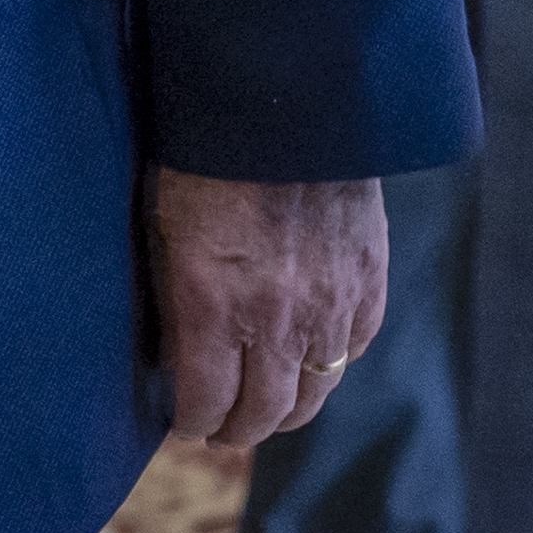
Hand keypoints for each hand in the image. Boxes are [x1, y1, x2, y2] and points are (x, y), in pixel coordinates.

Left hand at [150, 167, 387, 445]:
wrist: (287, 101)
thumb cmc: (207, 154)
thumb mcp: (164, 225)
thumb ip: (174, 296)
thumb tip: (174, 349)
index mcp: (214, 304)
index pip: (206, 401)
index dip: (193, 422)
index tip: (185, 424)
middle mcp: (276, 318)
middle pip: (265, 412)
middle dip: (238, 429)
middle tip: (223, 430)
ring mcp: (330, 304)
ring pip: (315, 390)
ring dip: (288, 409)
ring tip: (268, 410)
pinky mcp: (368, 282)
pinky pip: (353, 347)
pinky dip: (332, 362)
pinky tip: (312, 360)